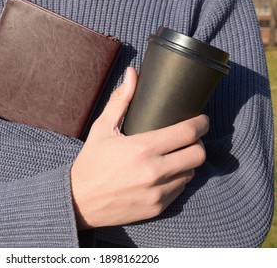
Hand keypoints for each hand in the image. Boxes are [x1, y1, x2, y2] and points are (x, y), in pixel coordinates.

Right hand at [70, 67, 208, 228]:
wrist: (80, 201)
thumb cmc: (91, 162)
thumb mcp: (102, 128)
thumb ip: (120, 100)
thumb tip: (132, 73)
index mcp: (142, 148)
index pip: (187, 133)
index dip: (201, 123)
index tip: (201, 119)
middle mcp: (154, 172)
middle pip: (198, 154)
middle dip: (198, 142)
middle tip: (189, 138)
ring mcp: (158, 192)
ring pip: (191, 173)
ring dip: (187, 162)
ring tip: (175, 155)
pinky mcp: (158, 207)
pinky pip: (180, 190)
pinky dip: (177, 179)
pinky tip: (164, 174)